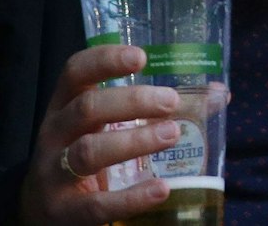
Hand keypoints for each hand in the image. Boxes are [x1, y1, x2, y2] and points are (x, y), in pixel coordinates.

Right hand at [18, 44, 179, 225]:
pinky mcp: (63, 210)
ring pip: (88, 151)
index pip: (75, 72)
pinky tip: (161, 189)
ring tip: (172, 134)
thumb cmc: (88, 152)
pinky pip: (97, 204)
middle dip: (132, 101)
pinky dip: (131, 198)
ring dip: (134, 142)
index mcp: (65, 105)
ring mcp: (53, 172)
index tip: (141, 57)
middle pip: (87, 108)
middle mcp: (55, 134)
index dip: (104, 60)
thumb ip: (156, 108)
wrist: (48, 209)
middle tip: (171, 101)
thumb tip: (218, 93)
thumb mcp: (108, 126)